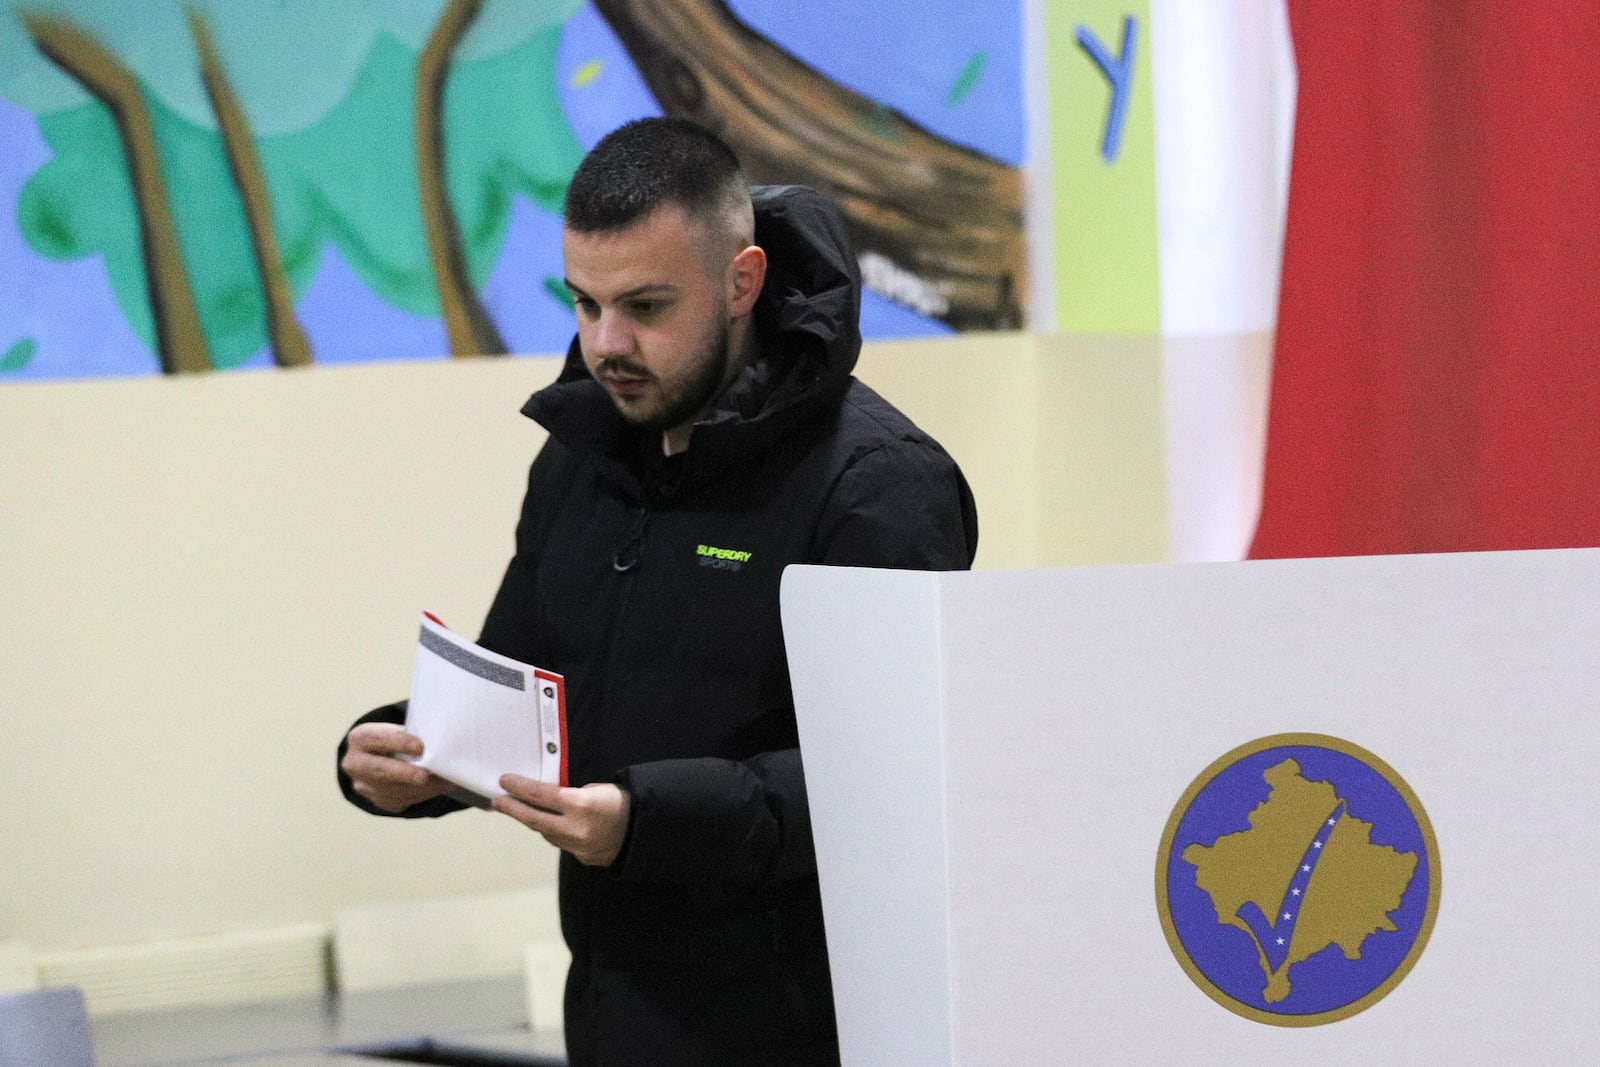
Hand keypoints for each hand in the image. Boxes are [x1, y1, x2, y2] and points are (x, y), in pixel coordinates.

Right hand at [341, 723, 450, 812]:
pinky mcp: (378, 800)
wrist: (381, 756)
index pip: (378, 739)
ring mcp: (364, 785)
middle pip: (379, 770)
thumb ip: (412, 735)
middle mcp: (355, 763)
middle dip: (404, 773)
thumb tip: (439, 742)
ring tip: (446, 781)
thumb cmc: (396, 738)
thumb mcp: (398, 730)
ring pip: (393, 790)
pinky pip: (402, 800)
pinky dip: (424, 794)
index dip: (398, 743)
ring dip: (423, 788)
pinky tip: (440, 787)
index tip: (420, 747)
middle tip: (424, 776)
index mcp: (360, 738)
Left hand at [494, 775, 630, 866]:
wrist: (647, 831)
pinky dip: (555, 832)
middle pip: (534, 819)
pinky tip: (554, 824)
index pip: (541, 795)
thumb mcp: (598, 789)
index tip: (504, 781)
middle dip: (513, 809)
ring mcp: (578, 846)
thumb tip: (550, 799)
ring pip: (546, 834)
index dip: (519, 787)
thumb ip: (571, 795)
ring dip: (535, 821)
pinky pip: (562, 843)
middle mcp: (576, 828)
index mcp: (581, 804)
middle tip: (497, 801)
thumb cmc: (625, 802)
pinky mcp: (582, 858)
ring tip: (524, 810)